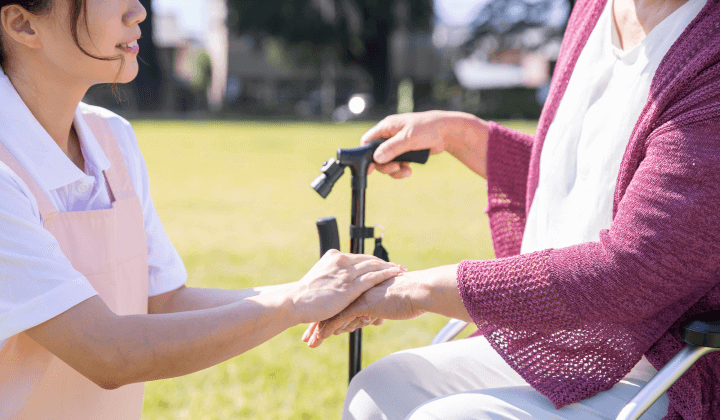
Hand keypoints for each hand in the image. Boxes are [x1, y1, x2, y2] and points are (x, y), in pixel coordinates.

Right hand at [290, 250, 405, 323]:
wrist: (295, 302)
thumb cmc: (305, 297)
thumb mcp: (319, 281)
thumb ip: (332, 279)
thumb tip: (338, 286)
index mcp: (334, 257)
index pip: (359, 258)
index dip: (374, 261)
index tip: (385, 264)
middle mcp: (341, 261)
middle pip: (369, 260)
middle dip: (385, 263)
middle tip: (399, 267)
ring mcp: (346, 273)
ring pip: (373, 266)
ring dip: (390, 268)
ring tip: (402, 270)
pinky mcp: (349, 286)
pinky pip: (372, 277)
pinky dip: (386, 274)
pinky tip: (396, 275)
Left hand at [302, 272, 425, 347]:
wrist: (419, 291)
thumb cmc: (408, 297)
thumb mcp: (387, 304)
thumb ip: (375, 310)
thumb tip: (372, 318)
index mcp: (360, 286)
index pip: (338, 301)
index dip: (326, 314)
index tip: (315, 325)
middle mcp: (356, 289)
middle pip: (331, 307)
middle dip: (318, 323)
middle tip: (307, 337)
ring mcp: (358, 296)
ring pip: (333, 313)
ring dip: (319, 329)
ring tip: (310, 342)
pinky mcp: (362, 304)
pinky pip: (341, 318)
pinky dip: (329, 328)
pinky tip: (320, 337)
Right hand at [361, 111, 489, 178]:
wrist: (447, 132)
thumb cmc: (428, 128)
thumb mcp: (408, 138)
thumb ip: (392, 148)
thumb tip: (376, 158)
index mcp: (387, 127)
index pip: (367, 141)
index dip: (366, 155)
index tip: (370, 167)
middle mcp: (389, 136)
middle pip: (376, 155)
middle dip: (385, 165)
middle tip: (396, 168)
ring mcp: (397, 145)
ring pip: (387, 162)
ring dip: (394, 169)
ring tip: (406, 171)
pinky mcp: (405, 152)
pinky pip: (397, 164)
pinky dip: (401, 169)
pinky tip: (409, 170)